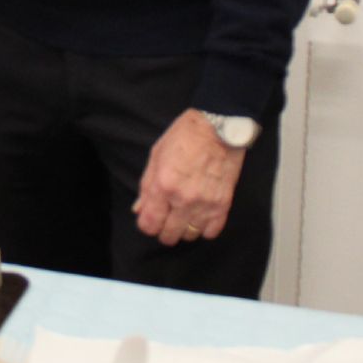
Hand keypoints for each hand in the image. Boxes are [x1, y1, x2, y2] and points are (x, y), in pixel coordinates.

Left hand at [131, 109, 245, 246]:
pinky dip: (204, 228)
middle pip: (169, 235)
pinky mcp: (223, 204)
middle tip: (166, 218)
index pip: (149, 224)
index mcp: (163, 186)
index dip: (147, 224)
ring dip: (184, 229)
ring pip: (190, 235)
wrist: (218, 127)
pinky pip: (211, 232)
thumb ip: (146, 186)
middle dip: (163, 230)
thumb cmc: (184, 136)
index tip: (150, 218)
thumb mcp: (156, 155)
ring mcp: (204, 204)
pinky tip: (200, 216)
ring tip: (184, 215)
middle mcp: (183, 199)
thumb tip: (139, 209)